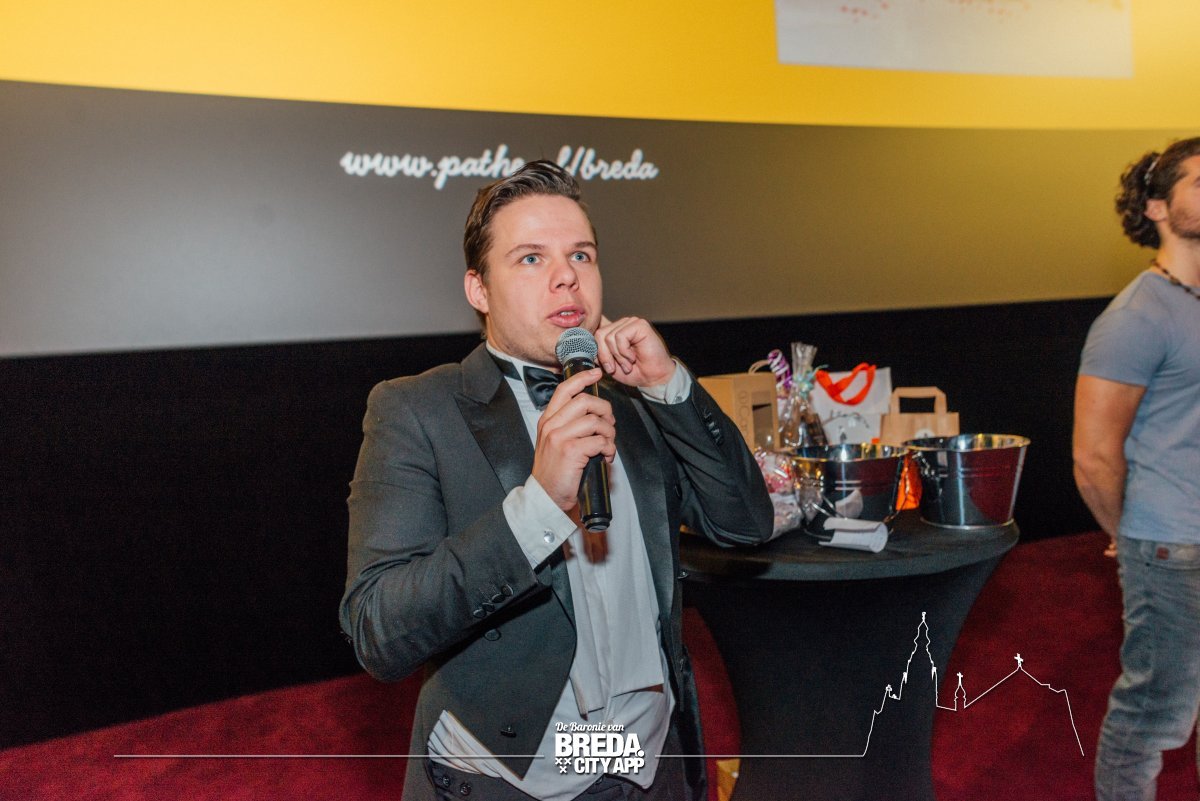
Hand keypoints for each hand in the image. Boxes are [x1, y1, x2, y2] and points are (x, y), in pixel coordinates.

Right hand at [531, 368, 615, 511]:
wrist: (545, 497)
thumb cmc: (554, 472)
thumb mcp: (553, 442)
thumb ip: (567, 425)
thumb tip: (594, 413)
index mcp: (547, 421)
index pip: (564, 390)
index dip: (582, 378)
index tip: (596, 373)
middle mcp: (551, 425)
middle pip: (585, 401)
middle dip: (604, 409)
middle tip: (609, 423)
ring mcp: (560, 437)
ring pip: (595, 420)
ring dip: (609, 432)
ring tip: (608, 444)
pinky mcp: (571, 451)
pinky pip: (600, 440)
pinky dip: (609, 448)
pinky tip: (606, 456)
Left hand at [594, 316, 675, 387]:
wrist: (652, 378)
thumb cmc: (634, 371)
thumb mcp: (608, 364)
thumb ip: (598, 353)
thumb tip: (585, 347)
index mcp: (614, 331)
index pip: (595, 329)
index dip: (592, 345)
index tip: (596, 359)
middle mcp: (621, 324)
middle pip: (599, 335)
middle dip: (605, 356)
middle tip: (614, 367)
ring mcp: (630, 322)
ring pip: (608, 337)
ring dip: (617, 356)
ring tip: (627, 364)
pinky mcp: (639, 324)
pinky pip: (620, 337)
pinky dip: (624, 352)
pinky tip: (633, 357)